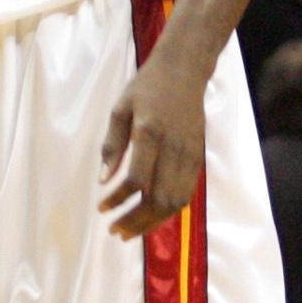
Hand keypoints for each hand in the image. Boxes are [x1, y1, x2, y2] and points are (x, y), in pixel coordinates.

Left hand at [98, 45, 206, 239]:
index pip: (138, 179)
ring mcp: (191, 154)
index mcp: (151, 133)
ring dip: (153, 222)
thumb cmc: (147, 87)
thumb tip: (103, 181)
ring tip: (130, 231)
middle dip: (136, 221)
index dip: (119, 199)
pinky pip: (186, 193)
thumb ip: (112, 145)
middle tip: (115, 231)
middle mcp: (175, 147)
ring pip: (177, 201)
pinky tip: (150, 216)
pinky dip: (168, 211)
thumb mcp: (120, 109)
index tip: (102, 209)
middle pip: (160, 198)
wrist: (185, 70)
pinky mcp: (199, 157)